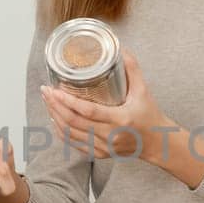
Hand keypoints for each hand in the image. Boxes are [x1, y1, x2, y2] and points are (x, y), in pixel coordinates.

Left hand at [41, 50, 172, 161]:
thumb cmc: (150, 115)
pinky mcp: (100, 154)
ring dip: (55, 118)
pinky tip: (54, 120)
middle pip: (74, 122)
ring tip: (48, 102)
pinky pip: (75, 144)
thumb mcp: (143, 90)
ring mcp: (104, 147)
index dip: (68, 101)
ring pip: (71, 134)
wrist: (157, 143)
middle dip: (55, 106)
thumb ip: (132, 69)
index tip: (55, 89)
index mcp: (121, 119)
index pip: (88, 111)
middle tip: (46, 91)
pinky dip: (62, 132)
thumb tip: (120, 48)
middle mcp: (110, 135)